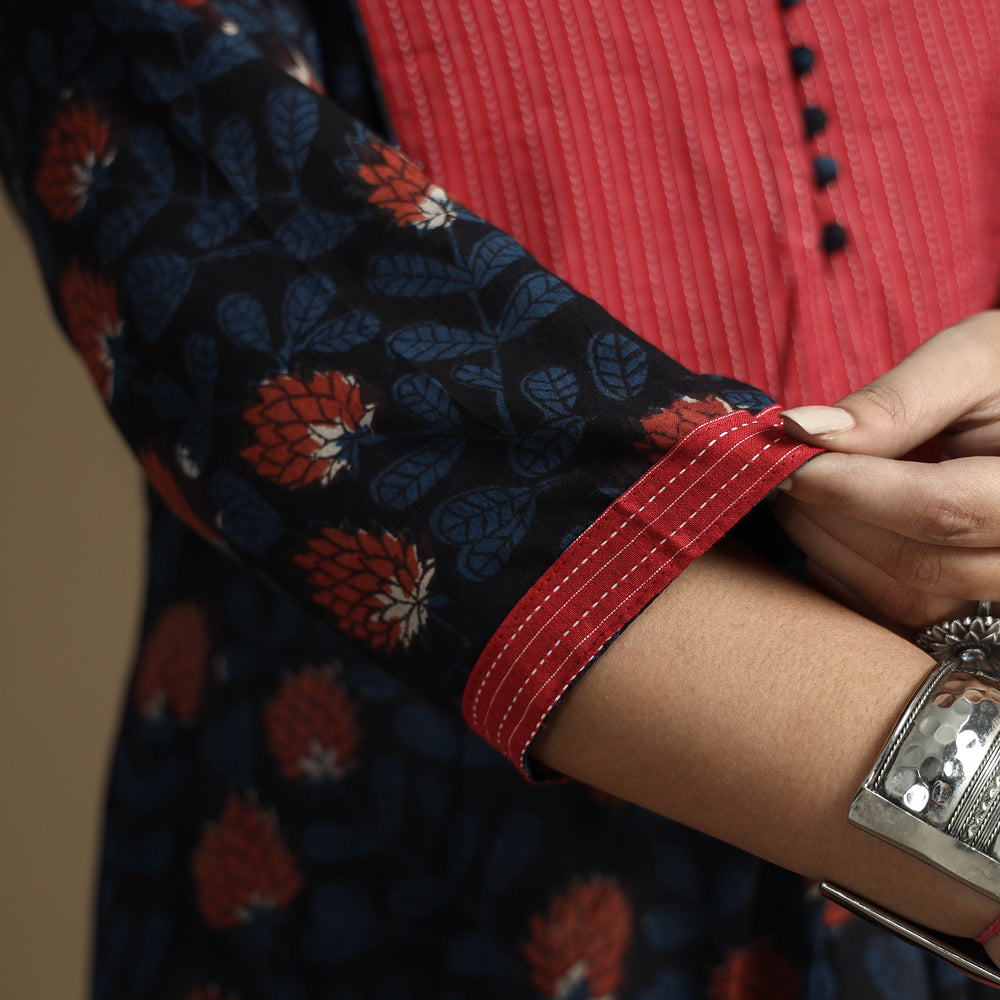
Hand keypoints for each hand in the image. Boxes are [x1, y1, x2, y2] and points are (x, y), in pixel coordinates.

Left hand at [773, 311, 999, 629]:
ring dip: (831, 552)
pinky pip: (906, 624)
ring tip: (799, 498)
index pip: (942, 511)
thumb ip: (893, 403)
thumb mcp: (969, 361)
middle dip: (831, 519)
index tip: (789, 464)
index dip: (849, 490)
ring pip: (909, 602)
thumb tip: (804, 431)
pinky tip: (826, 533)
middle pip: (919, 565)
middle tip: (781, 476)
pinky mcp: (977, 611)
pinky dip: (850, 581)